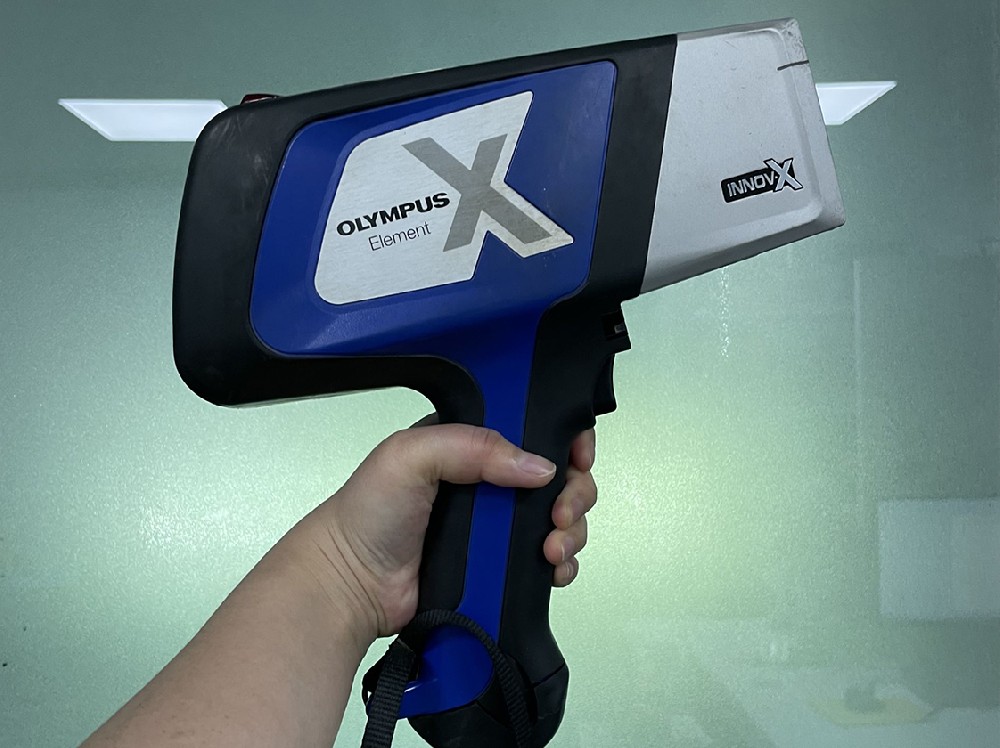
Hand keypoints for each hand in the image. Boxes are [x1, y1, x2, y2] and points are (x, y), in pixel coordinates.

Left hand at [294, 421, 597, 641]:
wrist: (352, 584)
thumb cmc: (367, 514)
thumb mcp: (411, 456)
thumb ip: (472, 446)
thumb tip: (537, 465)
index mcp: (471, 445)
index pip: (534, 430)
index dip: (564, 439)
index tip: (576, 456)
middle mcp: (489, 482)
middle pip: (558, 477)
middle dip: (574, 492)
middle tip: (560, 512)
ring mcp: (497, 526)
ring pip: (560, 520)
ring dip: (571, 531)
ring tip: (552, 547)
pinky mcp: (500, 565)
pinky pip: (548, 561)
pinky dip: (562, 563)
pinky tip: (553, 567)